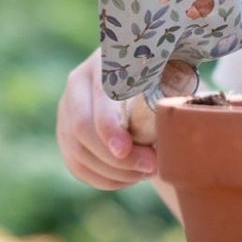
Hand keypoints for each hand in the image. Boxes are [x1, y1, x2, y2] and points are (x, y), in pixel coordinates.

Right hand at [57, 49, 158, 188]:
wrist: (146, 85)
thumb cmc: (164, 79)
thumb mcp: (171, 75)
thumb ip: (172, 86)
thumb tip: (175, 112)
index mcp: (103, 62)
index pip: (98, 98)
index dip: (108, 126)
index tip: (125, 150)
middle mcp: (78, 83)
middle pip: (82, 128)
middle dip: (117, 158)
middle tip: (152, 168)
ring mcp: (66, 110)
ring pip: (78, 151)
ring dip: (114, 171)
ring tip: (146, 172)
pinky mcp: (65, 134)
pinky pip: (77, 166)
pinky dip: (104, 179)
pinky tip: (129, 177)